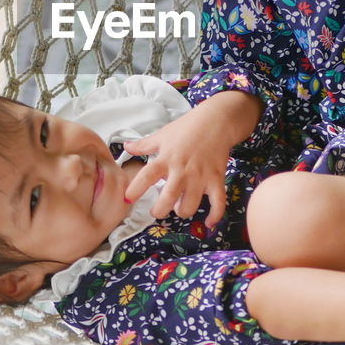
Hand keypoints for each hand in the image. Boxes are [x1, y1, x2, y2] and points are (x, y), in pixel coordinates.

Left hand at [123, 112, 232, 226]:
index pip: (147, 176)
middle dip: (160, 211)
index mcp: (166, 158)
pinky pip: (218, 203)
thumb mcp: (163, 134)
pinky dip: (214, 216)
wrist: (216, 121)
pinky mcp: (216, 179)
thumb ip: (144, 144)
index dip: (136, 189)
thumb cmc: (188, 127)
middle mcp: (182, 170)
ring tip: (179, 207)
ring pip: (189, 205)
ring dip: (182, 211)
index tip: (128, 198)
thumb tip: (126, 146)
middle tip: (157, 210)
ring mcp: (200, 176)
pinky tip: (208, 223)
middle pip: (167, 198)